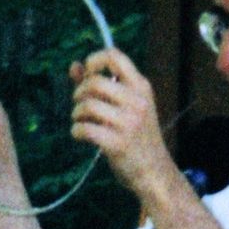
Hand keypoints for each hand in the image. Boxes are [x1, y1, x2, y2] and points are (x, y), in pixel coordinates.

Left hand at [70, 48, 173, 194]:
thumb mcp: (126, 106)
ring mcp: (129, 123)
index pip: (115, 56)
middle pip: (95, 81)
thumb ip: (100, 85)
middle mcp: (137, 101)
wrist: (155, 172)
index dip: (94, 60)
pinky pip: (84, 129)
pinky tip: (80, 135)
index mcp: (141, 87)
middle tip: (80, 105)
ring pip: (87, 105)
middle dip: (79, 92)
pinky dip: (76, 131)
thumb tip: (74, 66)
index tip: (87, 74)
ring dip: (76, 114)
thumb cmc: (137, 137)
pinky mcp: (118, 144)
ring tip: (81, 122)